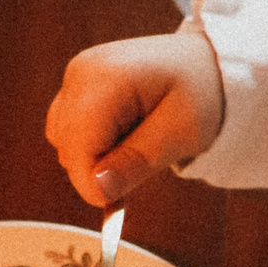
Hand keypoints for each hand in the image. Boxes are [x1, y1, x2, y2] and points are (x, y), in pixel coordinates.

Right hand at [44, 31, 226, 207]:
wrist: (204, 64)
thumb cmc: (201, 94)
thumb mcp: (183, 133)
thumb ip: (138, 161)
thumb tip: (97, 190)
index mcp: (109, 78)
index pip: (79, 145)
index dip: (92, 182)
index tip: (117, 202)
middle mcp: (82, 72)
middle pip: (67, 146)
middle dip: (97, 169)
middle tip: (143, 160)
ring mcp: (75, 76)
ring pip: (62, 142)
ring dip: (94, 157)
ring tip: (137, 142)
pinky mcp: (75, 86)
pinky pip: (67, 131)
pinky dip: (91, 145)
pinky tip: (123, 135)